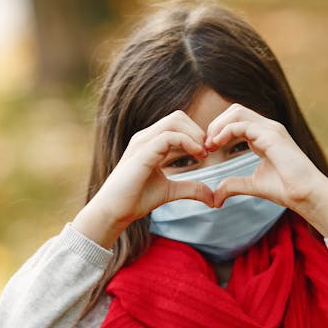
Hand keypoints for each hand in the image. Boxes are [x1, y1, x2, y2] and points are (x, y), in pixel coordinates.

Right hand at [73, 111, 212, 247]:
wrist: (114, 211)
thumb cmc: (135, 199)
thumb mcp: (170, 192)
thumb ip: (191, 189)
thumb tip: (213, 198)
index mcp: (151, 142)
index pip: (177, 123)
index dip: (196, 134)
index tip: (207, 153)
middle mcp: (145, 138)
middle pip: (178, 117)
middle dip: (197, 131)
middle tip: (208, 151)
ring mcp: (142, 143)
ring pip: (174, 121)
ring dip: (194, 135)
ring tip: (203, 154)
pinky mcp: (142, 153)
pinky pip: (169, 136)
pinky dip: (187, 142)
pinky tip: (197, 156)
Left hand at [205, 104, 327, 236]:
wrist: (306, 195)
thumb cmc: (287, 189)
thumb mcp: (253, 185)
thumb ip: (234, 185)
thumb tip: (215, 196)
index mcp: (264, 136)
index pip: (237, 120)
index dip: (219, 130)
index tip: (207, 148)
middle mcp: (268, 128)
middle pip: (235, 110)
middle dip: (216, 124)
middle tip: (205, 144)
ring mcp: (271, 129)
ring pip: (237, 112)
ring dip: (218, 125)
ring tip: (209, 144)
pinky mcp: (272, 135)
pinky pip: (242, 124)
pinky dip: (226, 132)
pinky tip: (217, 145)